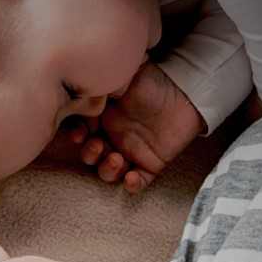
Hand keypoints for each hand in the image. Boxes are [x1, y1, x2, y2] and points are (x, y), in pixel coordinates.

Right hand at [67, 63, 205, 193]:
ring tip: (117, 159)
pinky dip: (131, 184)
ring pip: (109, 171)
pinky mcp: (151, 163)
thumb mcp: (123, 77)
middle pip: (91, 156)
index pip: (81, 132)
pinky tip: (131, 177)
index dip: (77, 136)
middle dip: (90, 155)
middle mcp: (114, 136)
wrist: (184, 89)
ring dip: (107, 170)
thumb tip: (84, 91)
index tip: (81, 133)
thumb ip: (102, 85)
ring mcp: (131, 151)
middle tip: (98, 145)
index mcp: (103, 118)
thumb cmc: (152, 79)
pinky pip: (137, 181)